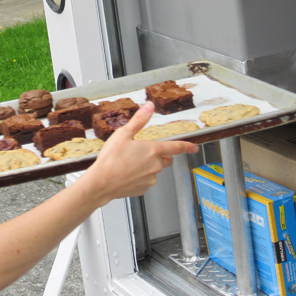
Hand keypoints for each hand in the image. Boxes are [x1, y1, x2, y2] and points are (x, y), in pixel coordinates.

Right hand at [82, 102, 198, 202]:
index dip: (187, 146)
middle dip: (159, 155)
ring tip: (128, 163)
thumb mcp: (124, 134)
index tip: (194, 148)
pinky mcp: (142, 189)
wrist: (101, 183)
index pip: (176, 147)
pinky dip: (139, 177)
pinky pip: (145, 181)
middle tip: (142, 152)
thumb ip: (140, 120)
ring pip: (154, 170)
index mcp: (153, 150)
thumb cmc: (111, 159)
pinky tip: (126, 173)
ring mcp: (150, 179)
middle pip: (165, 159)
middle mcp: (155, 166)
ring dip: (147, 166)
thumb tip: (150, 106)